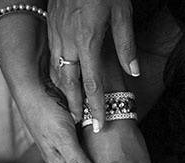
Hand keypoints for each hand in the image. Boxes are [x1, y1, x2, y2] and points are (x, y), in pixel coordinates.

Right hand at [16, 88, 100, 162]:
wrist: (33, 84)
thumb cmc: (45, 111)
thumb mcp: (63, 138)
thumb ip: (77, 160)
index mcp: (58, 162)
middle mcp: (62, 155)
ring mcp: (66, 143)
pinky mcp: (71, 130)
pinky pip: (86, 147)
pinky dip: (97, 153)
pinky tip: (109, 154)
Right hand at [47, 0, 136, 126]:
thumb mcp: (122, 13)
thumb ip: (126, 45)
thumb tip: (133, 72)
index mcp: (87, 39)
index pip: (92, 83)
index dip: (95, 106)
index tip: (98, 125)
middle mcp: (68, 40)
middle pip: (69, 82)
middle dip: (74, 106)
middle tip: (79, 126)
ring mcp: (56, 33)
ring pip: (57, 70)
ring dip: (64, 91)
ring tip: (70, 110)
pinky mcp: (52, 26)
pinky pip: (53, 57)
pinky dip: (57, 74)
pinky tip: (63, 82)